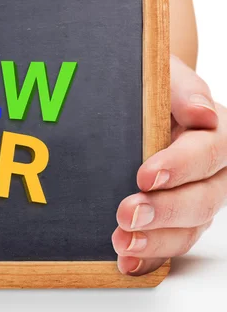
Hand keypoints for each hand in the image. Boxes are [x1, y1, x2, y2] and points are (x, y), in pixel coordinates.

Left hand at [113, 55, 226, 274]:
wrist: (141, 105)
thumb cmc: (154, 89)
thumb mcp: (166, 75)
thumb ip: (182, 90)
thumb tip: (202, 112)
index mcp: (216, 134)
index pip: (209, 152)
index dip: (181, 166)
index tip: (145, 174)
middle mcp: (213, 173)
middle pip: (203, 199)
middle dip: (165, 210)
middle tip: (127, 213)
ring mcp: (196, 200)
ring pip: (189, 229)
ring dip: (155, 241)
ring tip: (122, 242)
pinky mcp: (175, 221)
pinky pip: (169, 245)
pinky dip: (149, 258)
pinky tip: (127, 262)